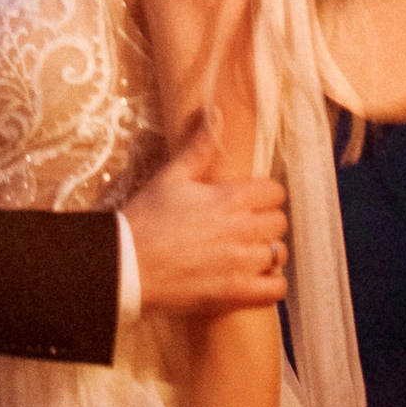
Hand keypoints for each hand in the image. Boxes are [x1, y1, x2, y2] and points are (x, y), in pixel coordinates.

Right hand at [121, 131, 288, 315]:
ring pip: (279, 254)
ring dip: (266, 252)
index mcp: (230, 198)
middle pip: (280, 222)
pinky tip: (254, 279)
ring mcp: (240, 264)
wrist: (125, 263)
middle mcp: (242, 230)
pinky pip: (276, 289)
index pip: (275, 191)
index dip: (264, 194)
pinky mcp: (234, 293)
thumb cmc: (146, 217)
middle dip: (265, 221)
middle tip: (244, 226)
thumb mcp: (172, 176)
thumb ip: (201, 146)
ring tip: (247, 253)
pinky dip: (270, 284)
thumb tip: (218, 113)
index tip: (249, 200)